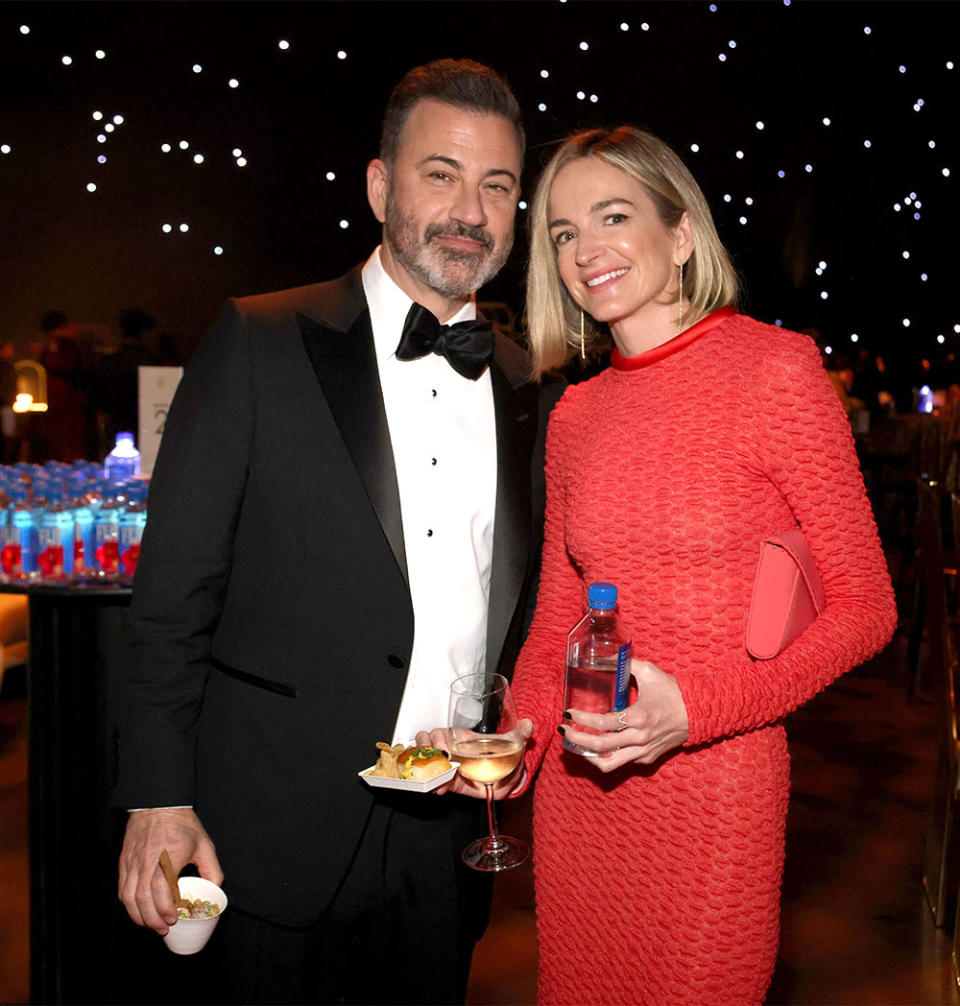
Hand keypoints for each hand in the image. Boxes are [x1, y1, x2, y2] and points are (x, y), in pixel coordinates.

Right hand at [118, 807, 221, 934]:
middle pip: (143, 899)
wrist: (158, 803)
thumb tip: (214, 889)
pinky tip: (138, 910)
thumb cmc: (181, 823)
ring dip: (139, 916)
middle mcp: (147, 861)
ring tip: (151, 924)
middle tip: (164, 928)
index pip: (162, 891)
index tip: (174, 918)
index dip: (166, 910)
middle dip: (153, 919)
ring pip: (129, 897)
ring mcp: (133, 862)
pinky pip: (122, 889)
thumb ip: (211, 868)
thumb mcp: (204, 844)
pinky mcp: (124, 862)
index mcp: (168, 857)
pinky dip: (129, 904)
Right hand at [415, 719, 533, 797]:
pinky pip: (433, 782)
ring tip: (438, 777)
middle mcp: (450, 749)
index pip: (439, 732)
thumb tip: (528, 724)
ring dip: (427, 769)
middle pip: (425, 745)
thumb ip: (521, 733)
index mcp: (461, 737)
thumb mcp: (512, 744)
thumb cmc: (504, 756)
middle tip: (440, 761)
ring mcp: (448, 766)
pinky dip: (434, 786)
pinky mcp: (449, 783)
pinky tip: (440, 789)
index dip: (435, 738)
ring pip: (425, 763)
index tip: (443, 747)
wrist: (505, 778)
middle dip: (427, 752)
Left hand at [560, 659, 688, 772]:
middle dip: (576, 739)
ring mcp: (643, 752)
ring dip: (587, 755)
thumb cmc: (673, 692)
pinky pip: (622, 762)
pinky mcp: (648, 758)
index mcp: (638, 717)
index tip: (568, 714)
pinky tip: (597, 746)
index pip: (601, 723)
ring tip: (575, 744)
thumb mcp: (649, 672)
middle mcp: (639, 738)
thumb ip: (624, 664)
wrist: (698, 713)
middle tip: (563, 730)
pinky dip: (606, 757)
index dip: (581, 719)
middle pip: (599, 746)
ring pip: (608, 764)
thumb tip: (601, 659)